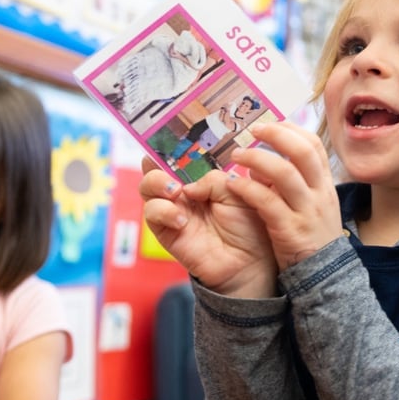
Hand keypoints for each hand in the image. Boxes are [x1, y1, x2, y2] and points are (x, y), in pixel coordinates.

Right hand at [139, 158, 277, 296]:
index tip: (164, 138)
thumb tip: (187, 186)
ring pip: (147, 188)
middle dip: (156, 165)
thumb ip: (214, 180)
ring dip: (157, 184)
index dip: (169, 147)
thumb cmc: (250, 224)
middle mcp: (185, 192)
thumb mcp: (238, 192)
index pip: (180, 158)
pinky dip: (164, 211)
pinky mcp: (166, 231)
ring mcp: (174, 210)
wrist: (251, 261)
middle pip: (156, 169)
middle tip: (173, 174)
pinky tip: (182, 220)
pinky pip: (152, 213)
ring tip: (175, 192)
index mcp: (203, 179)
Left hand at [228, 121, 342, 271]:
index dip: (290, 130)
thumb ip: (298, 183)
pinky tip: (233, 185)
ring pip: (285, 174)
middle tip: (252, 131)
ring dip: (257, 159)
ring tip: (237, 156)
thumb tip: (270, 162)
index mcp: (325, 184)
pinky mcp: (291, 230)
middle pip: (302, 152)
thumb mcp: (314, 204)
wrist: (325, 275)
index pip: (313, 145)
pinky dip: (249, 189)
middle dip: (276, 136)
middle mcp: (320, 193)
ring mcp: (307, 211)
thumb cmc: (312, 236)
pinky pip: (268, 203)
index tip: (270, 125)